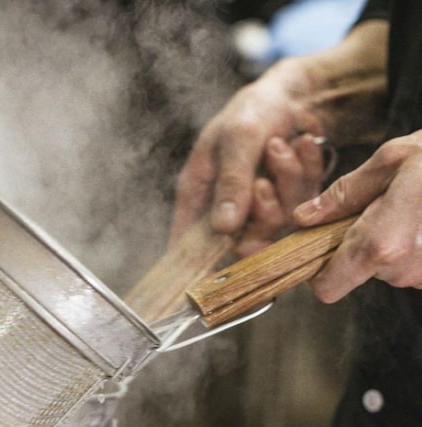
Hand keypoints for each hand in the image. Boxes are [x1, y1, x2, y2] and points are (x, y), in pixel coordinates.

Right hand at [171, 58, 324, 244]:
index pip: (189, 247)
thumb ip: (231, 182)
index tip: (220, 263)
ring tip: (282, 145)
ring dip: (287, 179)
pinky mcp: (290, 203)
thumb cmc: (252, 111)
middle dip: (262, 210)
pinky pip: (305, 202)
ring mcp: (260, 211)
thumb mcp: (238, 138)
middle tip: (263, 179)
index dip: (200, 262)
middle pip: (244, 244)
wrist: (293, 94)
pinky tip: (302, 144)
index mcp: (197, 198)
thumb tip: (224, 227)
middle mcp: (226, 212)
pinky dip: (307, 169)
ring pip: (280, 222)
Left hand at [294, 131, 421, 301]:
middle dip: (366, 243)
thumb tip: (305, 216)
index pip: (329, 287)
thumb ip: (343, 195)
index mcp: (380, 244)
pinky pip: (420, 266)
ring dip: (398, 243)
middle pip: (362, 272)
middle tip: (387, 208)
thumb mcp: (391, 161)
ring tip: (419, 209)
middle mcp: (404, 268)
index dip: (322, 272)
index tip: (325, 253)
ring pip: (393, 268)